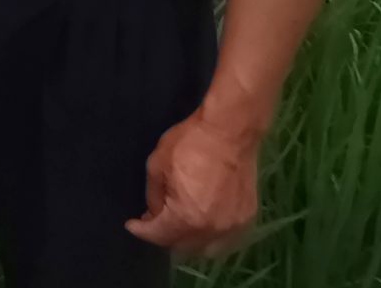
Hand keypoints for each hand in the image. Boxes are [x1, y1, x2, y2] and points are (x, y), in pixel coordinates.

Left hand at [126, 109, 259, 255]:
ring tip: (175, 225)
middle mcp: (213, 230)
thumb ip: (154, 197)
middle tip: (153, 222)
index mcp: (188, 217)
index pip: (160, 236)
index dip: (142, 231)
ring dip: (188, 241)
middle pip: (183, 246)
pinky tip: (200, 225)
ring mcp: (233, 227)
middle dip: (164, 237)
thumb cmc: (189, 144)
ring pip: (206, 249)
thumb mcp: (157, 166)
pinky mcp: (247, 219)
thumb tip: (154, 214)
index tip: (132, 224)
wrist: (229, 131)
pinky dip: (210, 238)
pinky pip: (225, 240)